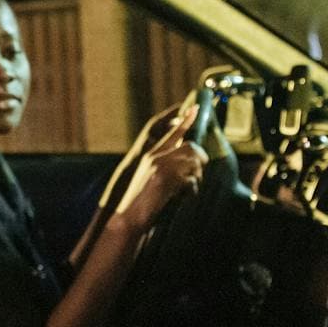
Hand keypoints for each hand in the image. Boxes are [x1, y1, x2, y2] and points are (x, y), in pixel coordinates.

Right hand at [111, 103, 207, 236]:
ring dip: (196, 178)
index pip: (173, 134)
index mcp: (151, 156)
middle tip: (194, 177)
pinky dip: (191, 191)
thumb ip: (165, 167)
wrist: (128, 217)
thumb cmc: (140, 204)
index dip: (186, 120)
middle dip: (199, 163)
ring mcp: (162, 165)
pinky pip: (192, 180)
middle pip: (192, 148)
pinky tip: (181, 198)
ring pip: (195, 162)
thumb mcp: (151, 180)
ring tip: (185, 190)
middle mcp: (156, 157)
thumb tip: (189, 161)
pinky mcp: (167, 177)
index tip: (196, 109)